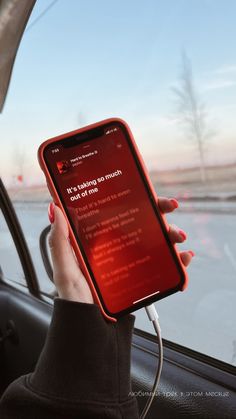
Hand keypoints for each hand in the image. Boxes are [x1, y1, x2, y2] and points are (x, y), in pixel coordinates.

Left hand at [48, 198, 193, 303]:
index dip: (136, 199)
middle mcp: (119, 247)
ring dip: (172, 234)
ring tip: (177, 237)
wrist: (91, 328)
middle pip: (143, 222)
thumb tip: (54, 209)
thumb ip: (59, 241)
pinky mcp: (144, 278)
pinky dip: (179, 259)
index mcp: (100, 239)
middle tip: (168, 208)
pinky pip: (165, 265)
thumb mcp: (64, 268)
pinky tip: (184, 257)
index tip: (148, 192)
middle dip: (160, 213)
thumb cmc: (74, 298)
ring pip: (158, 241)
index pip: (119, 212)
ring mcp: (133, 262)